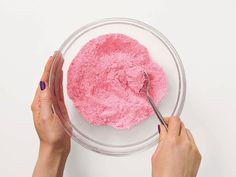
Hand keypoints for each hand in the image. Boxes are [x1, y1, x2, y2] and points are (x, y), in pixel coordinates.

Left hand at [31, 51, 69, 176]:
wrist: (56, 146)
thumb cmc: (51, 135)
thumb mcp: (48, 118)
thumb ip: (46, 101)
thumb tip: (44, 85)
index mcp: (39, 102)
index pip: (44, 81)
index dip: (48, 68)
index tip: (53, 57)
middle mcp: (44, 101)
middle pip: (48, 80)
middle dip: (52, 66)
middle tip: (58, 55)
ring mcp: (52, 103)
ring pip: (54, 84)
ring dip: (56, 72)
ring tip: (60, 61)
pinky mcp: (58, 106)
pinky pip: (59, 91)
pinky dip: (60, 81)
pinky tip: (61, 76)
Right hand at [152, 117, 200, 176]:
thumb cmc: (164, 175)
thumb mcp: (157, 154)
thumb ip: (162, 139)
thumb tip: (163, 130)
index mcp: (172, 141)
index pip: (175, 120)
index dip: (169, 119)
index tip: (166, 121)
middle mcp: (185, 143)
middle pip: (182, 125)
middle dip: (174, 126)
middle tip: (168, 131)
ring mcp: (193, 149)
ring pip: (188, 133)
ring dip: (181, 134)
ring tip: (174, 142)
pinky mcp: (198, 155)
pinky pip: (193, 143)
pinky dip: (187, 143)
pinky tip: (180, 150)